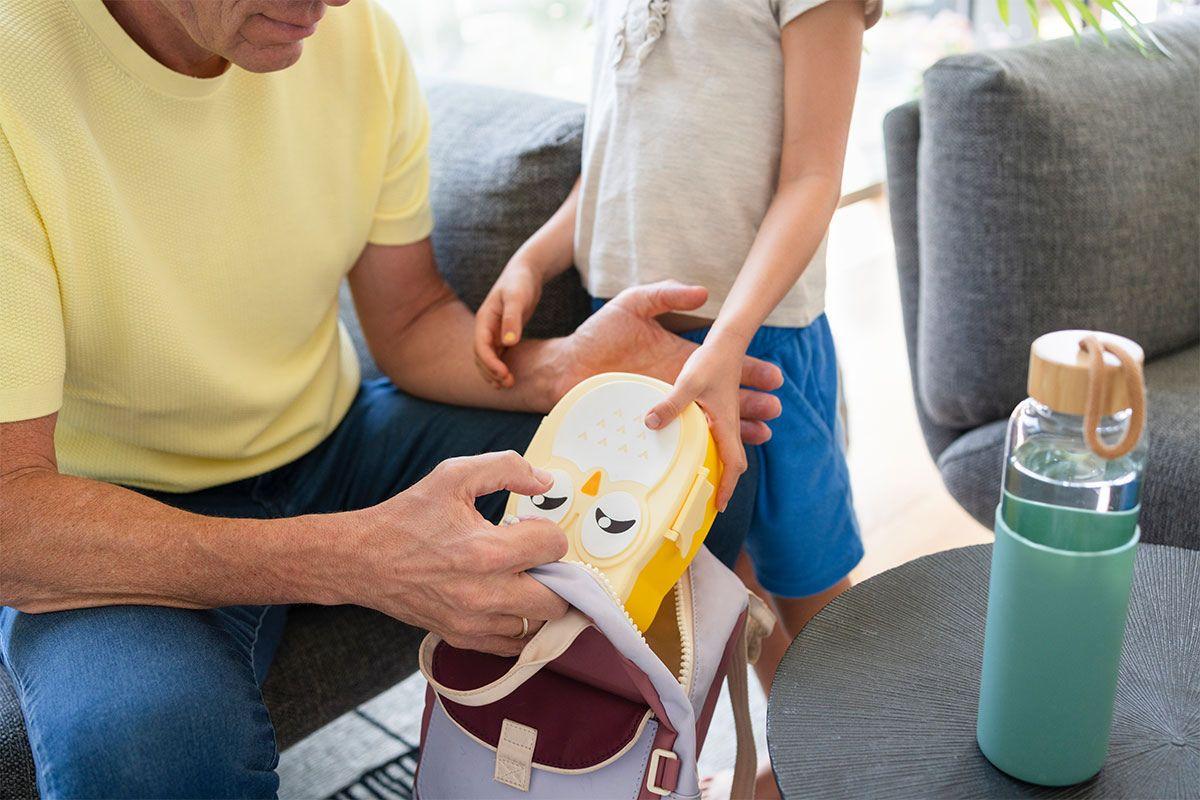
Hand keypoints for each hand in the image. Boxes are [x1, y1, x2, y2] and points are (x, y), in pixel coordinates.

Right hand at [348, 451, 569, 655]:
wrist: (361, 560)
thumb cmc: (407, 516)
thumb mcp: (454, 475)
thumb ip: (507, 468)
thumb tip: (546, 483)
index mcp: (486, 551)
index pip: (554, 546)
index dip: (547, 530)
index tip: (528, 527)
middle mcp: (485, 594)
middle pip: (558, 598)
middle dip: (555, 573)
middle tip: (535, 558)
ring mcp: (474, 622)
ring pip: (539, 624)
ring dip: (539, 601)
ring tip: (521, 578)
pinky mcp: (462, 638)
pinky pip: (513, 646)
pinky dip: (520, 626)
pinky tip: (509, 601)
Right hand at [474, 256, 545, 388]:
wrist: (526, 272)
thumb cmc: (520, 282)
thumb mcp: (517, 298)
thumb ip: (512, 319)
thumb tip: (508, 343)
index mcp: (484, 319)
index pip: (480, 346)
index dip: (490, 363)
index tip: (503, 375)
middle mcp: (485, 327)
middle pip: (481, 356)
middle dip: (491, 371)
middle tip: (508, 383)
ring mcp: (493, 332)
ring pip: (487, 358)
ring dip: (493, 372)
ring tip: (508, 384)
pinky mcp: (502, 334)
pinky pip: (497, 355)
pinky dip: (500, 367)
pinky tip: (509, 377)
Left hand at [552, 281, 783, 443]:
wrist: (566, 365)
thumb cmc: (598, 333)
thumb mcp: (633, 304)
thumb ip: (666, 294)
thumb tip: (704, 293)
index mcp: (683, 359)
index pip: (726, 367)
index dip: (752, 372)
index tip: (773, 377)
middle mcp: (681, 387)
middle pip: (728, 400)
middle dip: (754, 406)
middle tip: (772, 410)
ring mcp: (669, 410)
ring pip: (713, 425)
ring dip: (739, 432)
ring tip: (761, 434)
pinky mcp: (653, 430)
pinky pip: (685, 442)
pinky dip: (705, 451)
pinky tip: (718, 458)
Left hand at [646, 338, 752, 509]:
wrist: (727, 344)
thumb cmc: (711, 362)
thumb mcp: (688, 383)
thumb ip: (670, 404)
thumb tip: (651, 423)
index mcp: (724, 424)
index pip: (733, 463)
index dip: (728, 486)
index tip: (719, 504)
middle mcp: (728, 425)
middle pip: (734, 462)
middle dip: (726, 483)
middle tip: (712, 501)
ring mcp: (725, 419)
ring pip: (728, 451)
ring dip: (722, 468)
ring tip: (706, 483)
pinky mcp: (720, 411)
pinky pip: (721, 438)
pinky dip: (715, 451)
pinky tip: (700, 453)